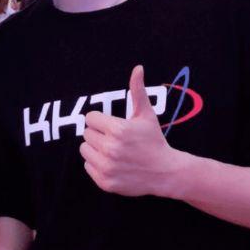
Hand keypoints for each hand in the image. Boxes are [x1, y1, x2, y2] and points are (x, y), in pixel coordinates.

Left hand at [80, 66, 180, 197]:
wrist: (165, 172)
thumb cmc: (153, 139)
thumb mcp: (146, 114)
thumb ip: (137, 90)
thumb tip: (138, 67)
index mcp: (117, 129)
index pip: (90, 118)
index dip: (101, 120)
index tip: (113, 126)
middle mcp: (110, 149)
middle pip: (86, 134)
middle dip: (99, 134)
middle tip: (115, 139)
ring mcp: (107, 167)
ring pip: (84, 149)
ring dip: (95, 149)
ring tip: (112, 150)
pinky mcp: (105, 182)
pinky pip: (87, 166)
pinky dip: (96, 164)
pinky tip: (112, 163)